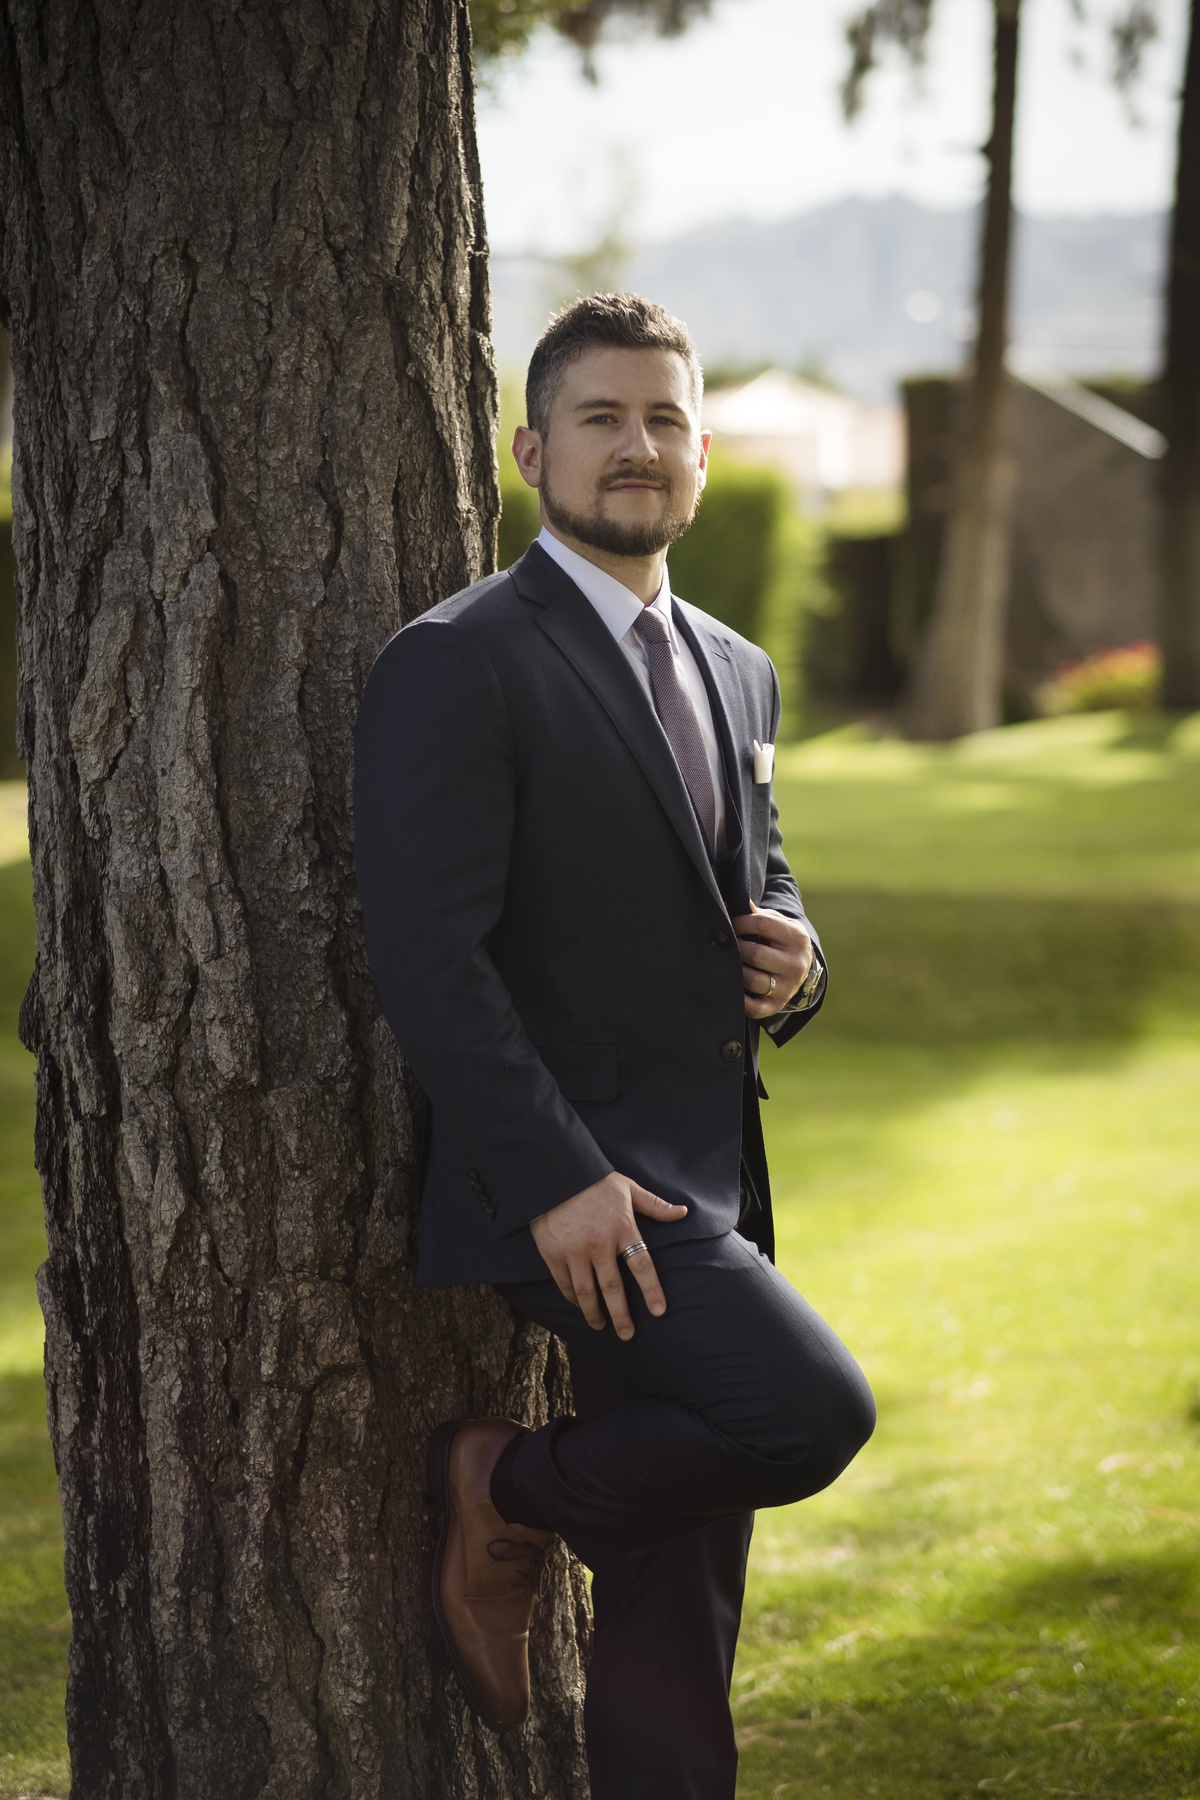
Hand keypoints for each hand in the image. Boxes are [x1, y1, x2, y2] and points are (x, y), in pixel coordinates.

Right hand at [529, 1172, 687, 1339]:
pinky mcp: (553, 1254)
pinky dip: (573, 1298)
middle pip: (613, 1288)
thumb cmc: (595, 1182)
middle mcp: (599, 1243)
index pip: (642, 1265)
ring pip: (587, 1292)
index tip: (659, 1311)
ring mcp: (575, 1250)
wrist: (555, 1173)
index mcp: (622, 1228)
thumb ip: (655, 1204)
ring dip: (594, 1313)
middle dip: (621, 1316)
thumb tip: (683, 1212)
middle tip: (627, 1335)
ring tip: (600, 1326)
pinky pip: (565, 1284)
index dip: (651, 1290)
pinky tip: (579, 1305)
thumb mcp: (628, 1188)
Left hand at [732, 899, 813, 1019]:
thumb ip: (760, 914)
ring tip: (728, 962)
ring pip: (753, 980)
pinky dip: (739, 999)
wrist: (801, 967)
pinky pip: (753, 1008)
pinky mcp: (776, 1006)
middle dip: (736, 947)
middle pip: (756, 954)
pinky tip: (732, 985)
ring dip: (735, 970)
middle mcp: (796, 964)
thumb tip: (740, 901)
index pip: (763, 924)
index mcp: (797, 939)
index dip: (741, 922)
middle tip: (726, 944)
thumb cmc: (781, 940)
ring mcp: (787, 988)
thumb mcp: (779, 923)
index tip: (732, 924)